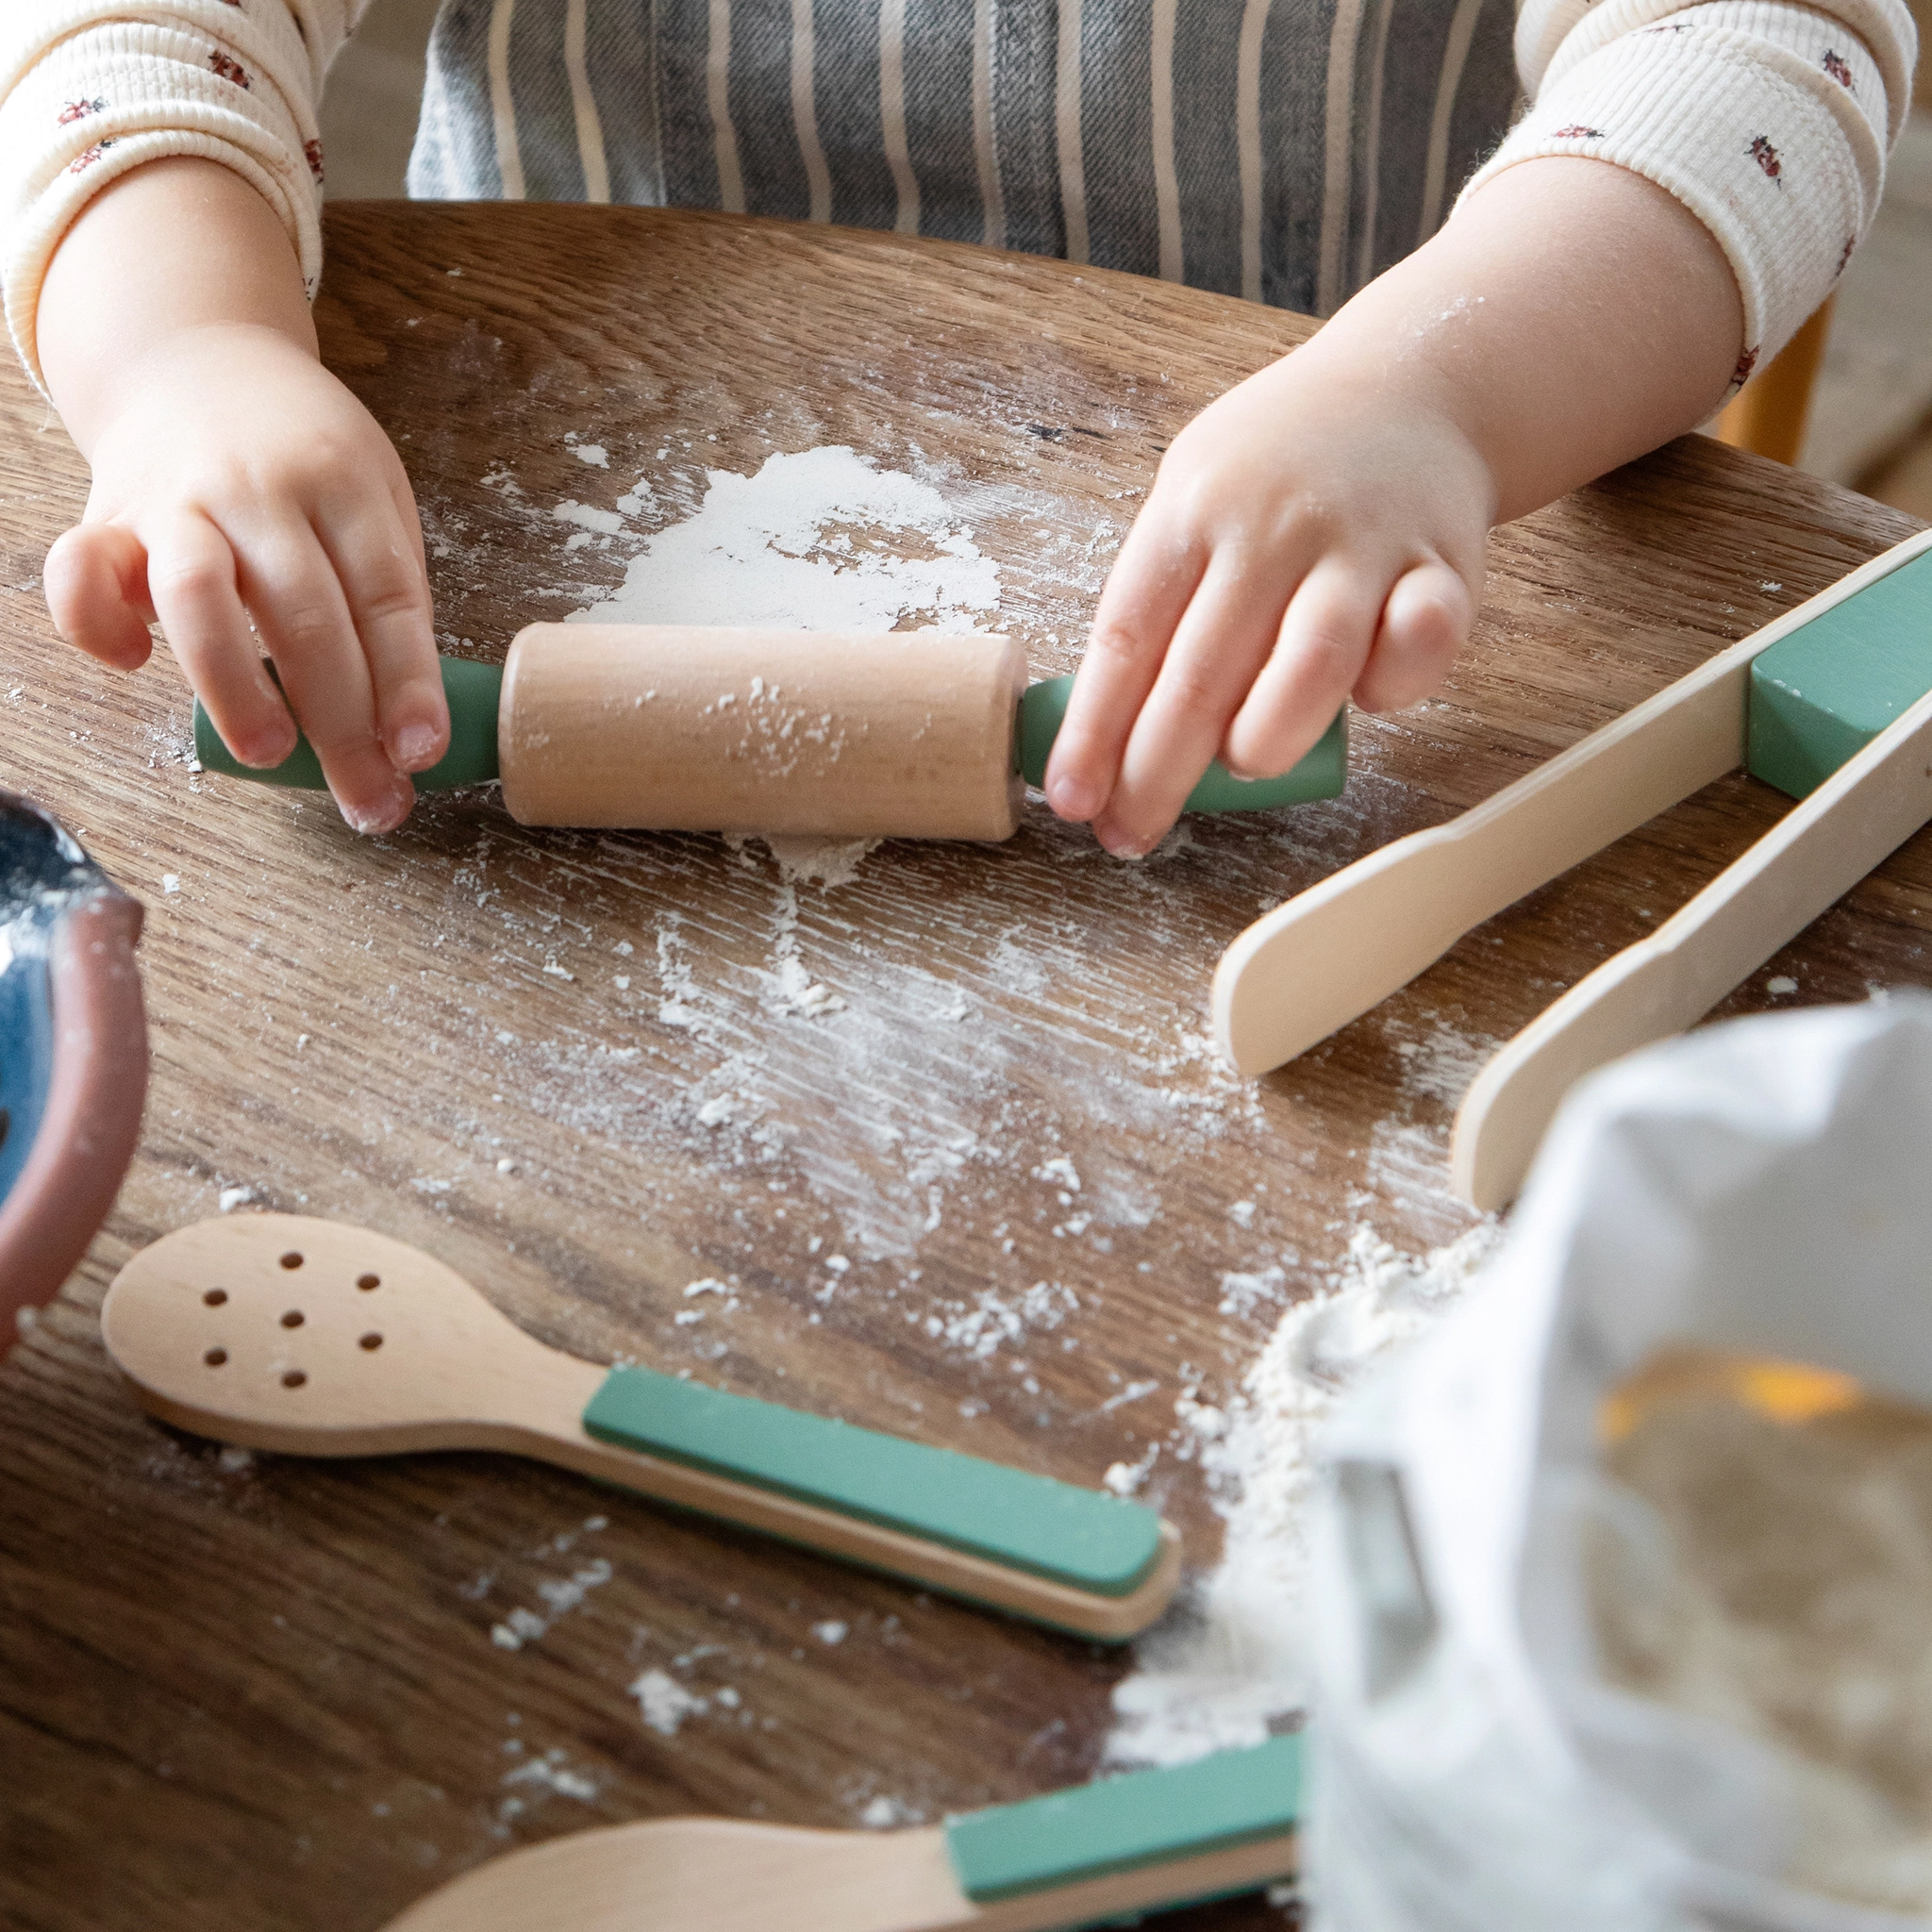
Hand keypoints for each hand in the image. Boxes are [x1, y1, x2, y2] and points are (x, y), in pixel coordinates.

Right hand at [43, 322, 444, 833]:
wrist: (198, 358)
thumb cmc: (305, 459)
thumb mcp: (375, 503)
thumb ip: (386, 599)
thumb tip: (404, 725)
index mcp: (345, 484)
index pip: (386, 596)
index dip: (409, 683)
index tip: (421, 752)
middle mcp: (260, 488)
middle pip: (306, 614)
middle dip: (342, 723)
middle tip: (369, 798)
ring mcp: (177, 499)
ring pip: (197, 593)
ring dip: (235, 685)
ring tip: (270, 752)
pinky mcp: (106, 516)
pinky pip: (80, 574)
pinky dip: (99, 625)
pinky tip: (135, 664)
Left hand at [1043, 345, 1490, 856]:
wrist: (1413, 385)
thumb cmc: (1281, 469)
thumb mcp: (1195, 499)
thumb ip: (1162, 603)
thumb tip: (1108, 735)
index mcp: (1192, 512)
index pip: (1125, 638)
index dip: (1095, 731)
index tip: (1071, 800)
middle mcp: (1273, 525)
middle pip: (1201, 672)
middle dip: (1157, 773)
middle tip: (1132, 834)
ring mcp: (1361, 543)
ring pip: (1310, 665)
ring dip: (1266, 738)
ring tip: (1244, 762)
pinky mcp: (1443, 565)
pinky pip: (1418, 645)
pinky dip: (1392, 687)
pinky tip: (1366, 699)